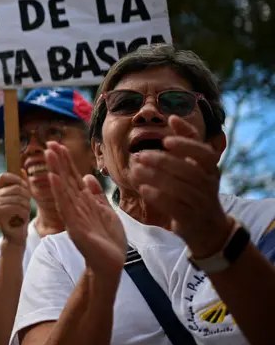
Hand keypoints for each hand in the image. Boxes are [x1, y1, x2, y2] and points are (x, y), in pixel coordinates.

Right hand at [0, 172, 31, 246]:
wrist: (15, 235)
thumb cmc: (19, 215)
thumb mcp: (23, 198)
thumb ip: (23, 184)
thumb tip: (22, 170)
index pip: (4, 176)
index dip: (17, 179)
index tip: (24, 188)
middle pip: (16, 188)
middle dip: (27, 197)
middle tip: (26, 206)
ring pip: (19, 199)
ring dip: (26, 207)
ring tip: (23, 213)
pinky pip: (18, 208)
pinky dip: (24, 214)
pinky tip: (20, 219)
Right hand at [46, 142, 125, 276]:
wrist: (111, 264)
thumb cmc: (108, 240)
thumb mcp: (106, 211)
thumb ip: (97, 195)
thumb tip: (88, 177)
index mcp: (83, 202)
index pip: (72, 177)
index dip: (66, 161)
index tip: (58, 145)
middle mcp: (75, 206)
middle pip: (65, 180)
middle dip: (58, 161)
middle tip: (49, 144)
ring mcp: (73, 216)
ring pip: (63, 189)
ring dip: (55, 171)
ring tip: (48, 154)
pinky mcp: (75, 227)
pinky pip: (66, 207)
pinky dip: (59, 192)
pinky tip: (54, 179)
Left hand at [130, 116, 231, 257]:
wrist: (207, 228)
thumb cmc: (194, 190)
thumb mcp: (194, 166)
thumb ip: (185, 143)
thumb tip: (172, 117)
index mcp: (210, 168)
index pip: (204, 152)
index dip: (186, 143)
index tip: (165, 139)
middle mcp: (209, 183)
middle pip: (189, 170)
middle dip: (163, 161)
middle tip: (140, 156)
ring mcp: (202, 202)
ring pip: (182, 188)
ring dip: (156, 178)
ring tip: (135, 171)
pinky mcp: (192, 218)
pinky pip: (176, 207)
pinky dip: (159, 197)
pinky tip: (143, 189)